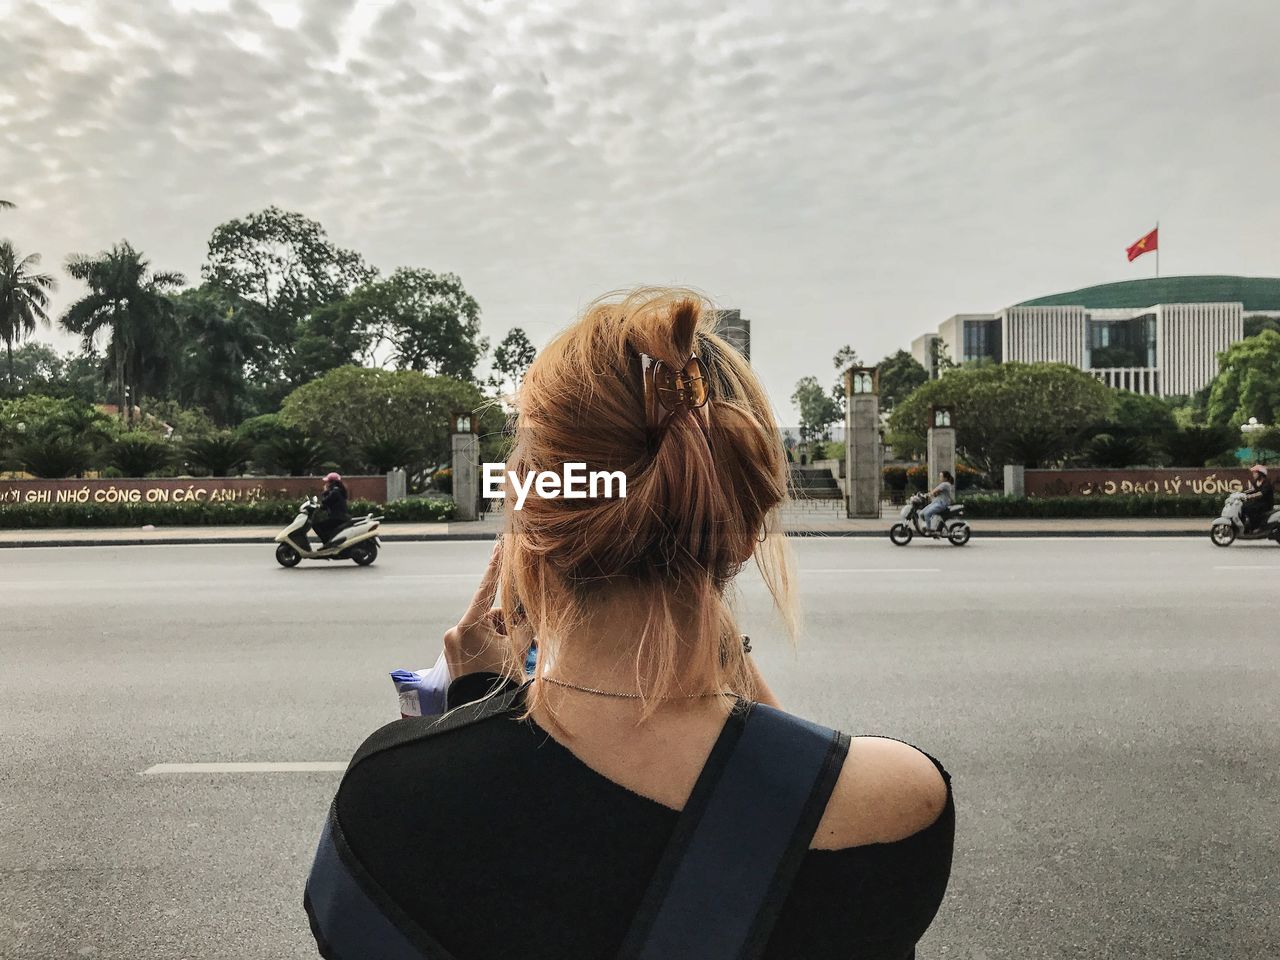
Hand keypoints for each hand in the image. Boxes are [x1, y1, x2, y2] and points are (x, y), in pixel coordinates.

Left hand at [442, 540, 526, 679]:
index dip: (494, 567)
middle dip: (505, 626)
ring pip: (483, 629)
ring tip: (505, 658)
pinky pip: (474, 640)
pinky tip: (496, 661)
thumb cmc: (500, 681)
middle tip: (517, 644)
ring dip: (498, 637)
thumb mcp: (518, 648)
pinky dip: (488, 645)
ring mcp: (450, 644)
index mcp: (468, 627)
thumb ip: (524, 624)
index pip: (486, 591)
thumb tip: (530, 608)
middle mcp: (454, 632)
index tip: (498, 547)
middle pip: (489, 616)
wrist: (481, 712)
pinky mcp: (451, 653)